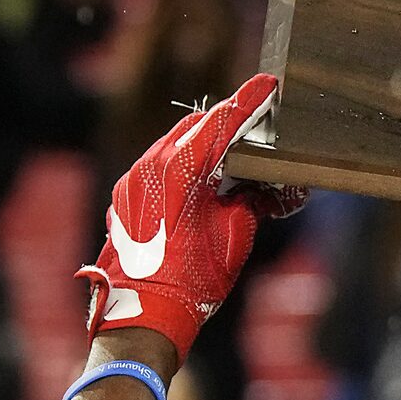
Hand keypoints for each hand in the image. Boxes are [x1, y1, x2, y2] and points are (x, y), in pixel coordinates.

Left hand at [78, 73, 297, 354]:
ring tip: (233, 155)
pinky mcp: (124, 200)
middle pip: (196, 128)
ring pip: (173, 147)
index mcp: (179, 167)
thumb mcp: (236, 235)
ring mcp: (132, 182)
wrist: (144, 316)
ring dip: (204, 147)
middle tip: (257, 122)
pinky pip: (156, 170)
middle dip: (227, 124)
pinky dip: (182, 168)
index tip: (269, 84)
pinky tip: (203, 182)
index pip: (222, 121)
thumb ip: (254, 201)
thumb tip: (277, 190)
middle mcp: (150, 166)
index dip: (250, 102)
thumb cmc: (193, 280)